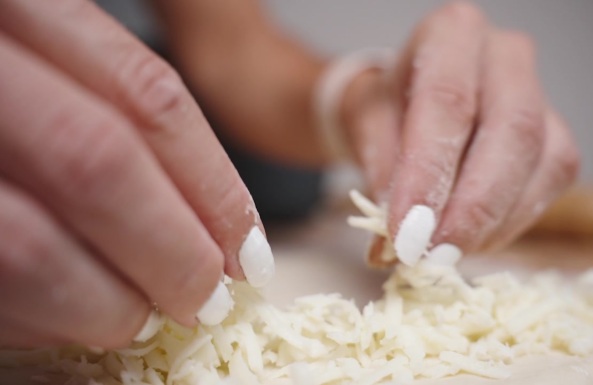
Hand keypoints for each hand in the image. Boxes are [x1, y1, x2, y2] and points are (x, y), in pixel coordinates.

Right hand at [0, 0, 272, 347]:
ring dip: (106, 303)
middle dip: (171, 251)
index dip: (214, 187)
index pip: (147, 99)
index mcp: (22, 11)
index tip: (248, 251)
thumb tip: (222, 229)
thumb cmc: (16, 86)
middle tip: (206, 298)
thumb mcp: (52, 58)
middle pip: (98, 166)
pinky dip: (39, 319)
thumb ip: (126, 118)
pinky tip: (72, 316)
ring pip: (29, 247)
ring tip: (141, 315)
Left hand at [342, 2, 579, 264]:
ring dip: (494, 221)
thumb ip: (381, 181)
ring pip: (541, 161)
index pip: (447, 102)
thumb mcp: (369, 129)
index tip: (408, 232)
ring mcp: (541, 92)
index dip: (430, 173)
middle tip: (434, 255)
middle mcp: (505, 54)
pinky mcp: (557, 134)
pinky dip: (512, 221)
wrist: (414, 98)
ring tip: (447, 253)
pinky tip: (476, 239)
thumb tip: (391, 248)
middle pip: (512, 130)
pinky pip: (551, 182)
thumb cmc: (392, 106)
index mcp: (452, 33)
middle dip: (473, 206)